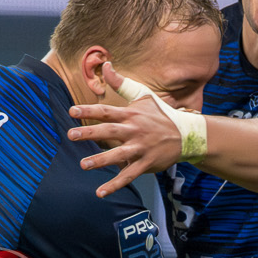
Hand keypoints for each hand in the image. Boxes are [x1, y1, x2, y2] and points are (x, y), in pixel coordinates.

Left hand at [66, 61, 184, 197]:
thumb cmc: (160, 114)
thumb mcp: (143, 95)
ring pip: (119, 155)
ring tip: (83, 164)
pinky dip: (115, 184)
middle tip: (71, 135)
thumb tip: (106, 65)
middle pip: (110, 131)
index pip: (107, 111)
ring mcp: (141, 148)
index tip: (71, 111)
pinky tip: (100, 192)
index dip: (89, 110)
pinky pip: (129, 175)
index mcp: (131, 115)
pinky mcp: (147, 163)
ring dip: (101, 160)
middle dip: (90, 133)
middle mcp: (135, 130)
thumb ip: (121, 83)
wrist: (186, 135)